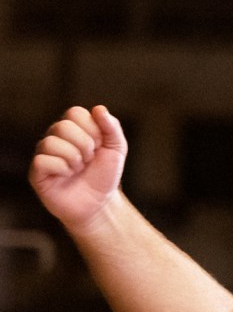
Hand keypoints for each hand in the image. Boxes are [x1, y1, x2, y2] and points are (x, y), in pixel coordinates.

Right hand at [29, 105, 126, 232]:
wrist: (100, 203)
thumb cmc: (105, 174)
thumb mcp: (117, 149)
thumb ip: (112, 127)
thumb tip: (99, 108)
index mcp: (73, 128)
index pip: (75, 112)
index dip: (92, 129)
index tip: (100, 145)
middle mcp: (55, 137)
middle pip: (62, 126)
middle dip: (84, 145)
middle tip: (89, 159)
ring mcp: (45, 154)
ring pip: (51, 142)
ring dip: (73, 158)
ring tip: (78, 169)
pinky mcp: (37, 171)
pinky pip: (42, 160)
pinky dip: (61, 169)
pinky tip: (67, 176)